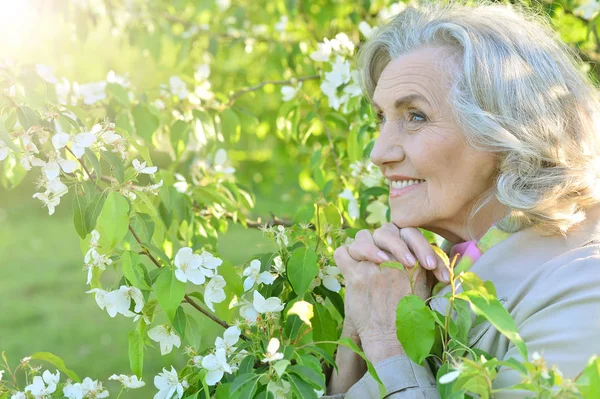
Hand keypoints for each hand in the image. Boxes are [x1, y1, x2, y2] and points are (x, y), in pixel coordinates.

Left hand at [334, 226, 437, 362]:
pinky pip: (343, 253)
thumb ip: (420, 266)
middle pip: (383, 231)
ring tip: (367, 260)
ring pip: (362, 238)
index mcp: (415, 262)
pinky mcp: (356, 278)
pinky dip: (345, 255)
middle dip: (382, 239)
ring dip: (363, 246)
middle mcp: (394, 261)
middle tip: (382, 257)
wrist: (392, 340)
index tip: (402, 253)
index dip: (400, 238)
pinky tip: (351, 266)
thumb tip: (414, 248)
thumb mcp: (424, 288)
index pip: (405, 231)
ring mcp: (373, 268)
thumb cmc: (408, 317)